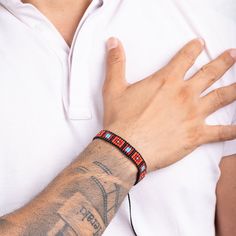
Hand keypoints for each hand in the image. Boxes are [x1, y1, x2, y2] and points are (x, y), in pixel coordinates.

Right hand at [103, 38, 235, 171]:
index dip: (193, 48)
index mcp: (166, 81)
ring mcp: (193, 115)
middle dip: (222, 62)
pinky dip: (234, 130)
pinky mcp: (196, 135)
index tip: (200, 44)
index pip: (184, 58)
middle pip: (209, 73)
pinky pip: (222, 132)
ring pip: (222, 97)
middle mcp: (184, 94)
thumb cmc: (121, 120)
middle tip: (233, 55)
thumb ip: (115, 64)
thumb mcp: (113, 88)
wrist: (126, 148)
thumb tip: (113, 42)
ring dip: (235, 88)